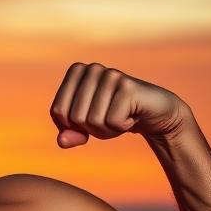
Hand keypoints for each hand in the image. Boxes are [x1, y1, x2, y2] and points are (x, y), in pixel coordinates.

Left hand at [49, 62, 188, 146]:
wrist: (153, 114)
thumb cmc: (115, 117)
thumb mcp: (87, 128)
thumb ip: (71, 134)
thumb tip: (61, 141)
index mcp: (77, 71)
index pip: (57, 111)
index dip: (71, 126)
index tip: (89, 119)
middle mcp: (92, 68)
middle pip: (74, 117)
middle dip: (91, 129)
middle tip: (110, 118)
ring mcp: (110, 75)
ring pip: (92, 121)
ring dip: (107, 129)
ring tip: (122, 116)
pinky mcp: (127, 86)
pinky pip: (112, 121)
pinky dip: (122, 127)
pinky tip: (132, 115)